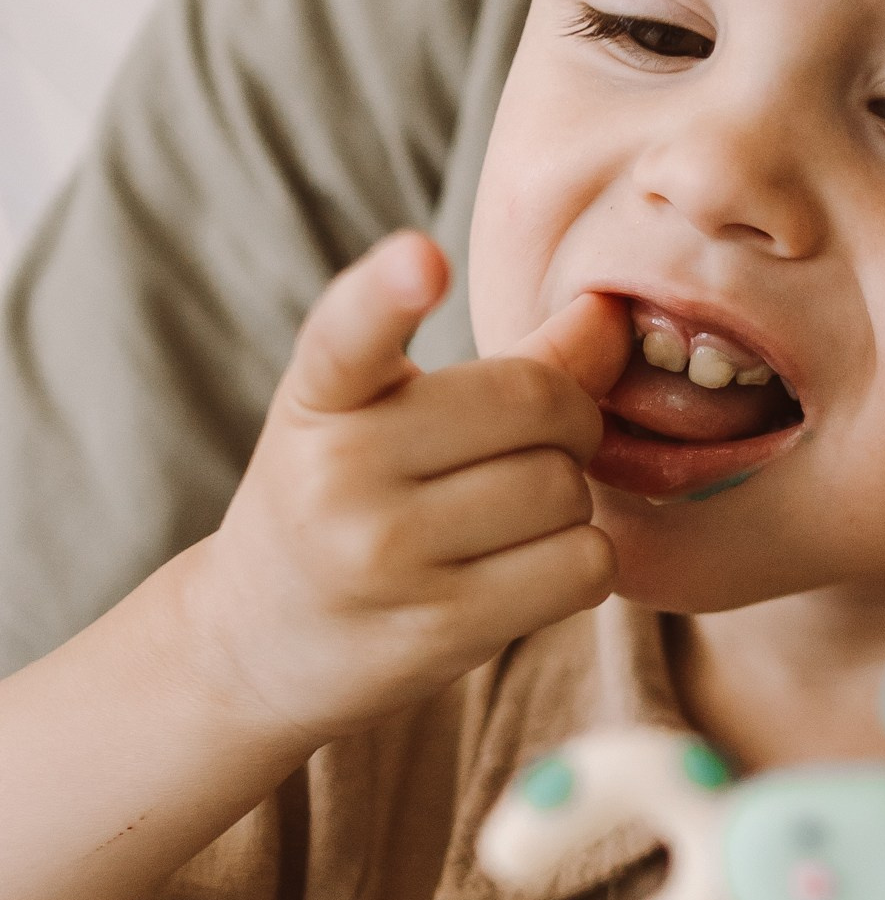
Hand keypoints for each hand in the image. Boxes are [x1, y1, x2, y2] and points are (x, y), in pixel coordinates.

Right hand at [178, 233, 626, 751]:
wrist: (260, 641)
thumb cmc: (350, 501)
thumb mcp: (388, 416)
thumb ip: (508, 363)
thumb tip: (609, 319)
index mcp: (321, 398)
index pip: (345, 335)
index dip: (387, 292)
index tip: (421, 257)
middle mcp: (339, 473)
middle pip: (536, 404)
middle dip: (569, 418)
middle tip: (535, 443)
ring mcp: (385, 558)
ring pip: (565, 489)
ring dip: (570, 498)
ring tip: (510, 516)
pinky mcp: (440, 628)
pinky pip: (583, 565)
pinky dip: (583, 561)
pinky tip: (527, 565)